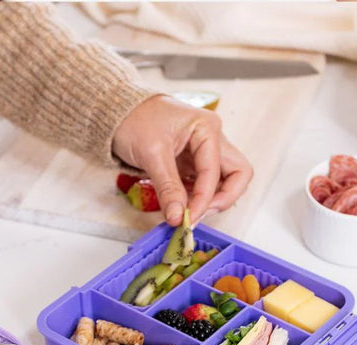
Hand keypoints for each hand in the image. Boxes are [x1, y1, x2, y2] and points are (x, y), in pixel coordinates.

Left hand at [112, 95, 252, 226]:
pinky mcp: (193, 165)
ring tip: (186, 213)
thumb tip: (178, 216)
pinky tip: (181, 206)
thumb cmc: (135, 119)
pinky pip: (205, 187)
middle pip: (237, 175)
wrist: (119, 114)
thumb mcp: (152, 154)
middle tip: (198, 215)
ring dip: (210, 202)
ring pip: (225, 183)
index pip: (217, 172)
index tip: (188, 218)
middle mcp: (212, 140)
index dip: (204, 199)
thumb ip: (168, 187)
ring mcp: (204, 153)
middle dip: (222, 199)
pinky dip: (196, 200)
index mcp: (207, 128)